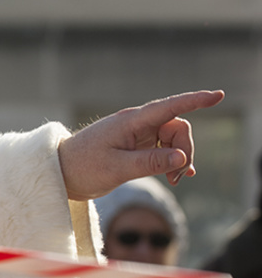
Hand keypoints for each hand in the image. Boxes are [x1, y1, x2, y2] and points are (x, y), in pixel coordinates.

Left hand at [58, 89, 223, 199]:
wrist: (59, 173)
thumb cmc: (82, 168)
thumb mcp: (117, 169)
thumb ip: (150, 163)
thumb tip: (181, 159)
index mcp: (130, 122)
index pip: (169, 107)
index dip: (195, 100)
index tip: (218, 96)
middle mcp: (135, 124)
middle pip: (176, 127)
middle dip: (184, 149)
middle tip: (178, 176)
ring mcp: (135, 135)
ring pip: (171, 139)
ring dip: (178, 158)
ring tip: (175, 181)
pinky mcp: (134, 147)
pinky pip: (161, 149)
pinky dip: (171, 161)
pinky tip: (179, 176)